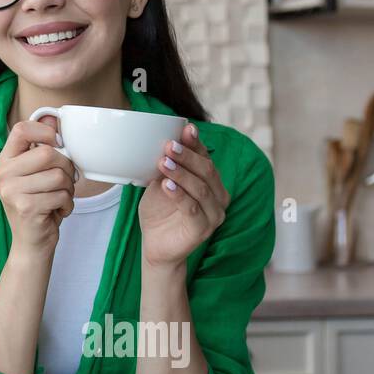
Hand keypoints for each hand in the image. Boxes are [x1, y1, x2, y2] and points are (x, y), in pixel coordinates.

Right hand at [0, 115, 76, 254]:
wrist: (31, 243)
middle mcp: (3, 175)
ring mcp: (11, 191)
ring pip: (58, 175)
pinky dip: (67, 205)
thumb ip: (43, 147)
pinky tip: (57, 211)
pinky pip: (61, 195)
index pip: (21, 129)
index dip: (44, 131)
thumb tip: (54, 117)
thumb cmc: (38, 205)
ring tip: (59, 198)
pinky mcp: (26, 207)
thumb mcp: (38, 175)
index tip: (57, 143)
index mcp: (5, 162)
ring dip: (68, 189)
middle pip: (47, 153)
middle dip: (66, 168)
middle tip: (63, 182)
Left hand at [138, 123, 229, 269]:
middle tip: (169, 145)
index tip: (186, 128)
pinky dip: (179, 195)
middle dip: (187, 156)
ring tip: (163, 162)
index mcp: (211, 183)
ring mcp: (213, 215)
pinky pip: (193, 209)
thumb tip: (163, 142)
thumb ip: (165, 167)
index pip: (206, 158)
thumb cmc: (160, 212)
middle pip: (207, 171)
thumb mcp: (160, 184)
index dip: (196, 143)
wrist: (155, 245)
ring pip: (201, 188)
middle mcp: (218, 197)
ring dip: (181, 173)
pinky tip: (167, 185)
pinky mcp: (202, 230)